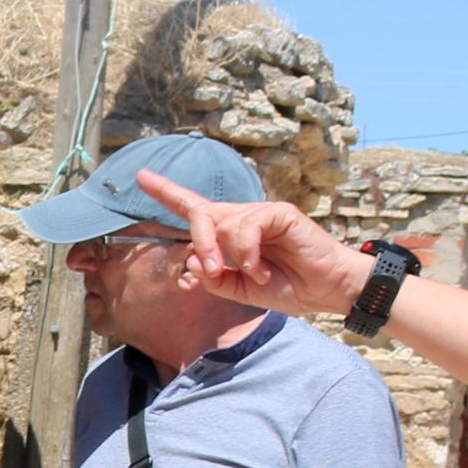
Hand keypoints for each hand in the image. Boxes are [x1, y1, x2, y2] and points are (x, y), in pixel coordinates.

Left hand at [136, 174, 379, 319]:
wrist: (326, 290)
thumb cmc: (288, 286)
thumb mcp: (240, 291)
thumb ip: (214, 280)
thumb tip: (191, 261)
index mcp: (229, 235)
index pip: (193, 208)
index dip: (166, 192)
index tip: (141, 176)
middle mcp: (241, 218)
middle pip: (200, 214)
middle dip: (198, 242)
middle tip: (209, 271)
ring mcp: (260, 213)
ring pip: (222, 223)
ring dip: (225, 254)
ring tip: (248, 275)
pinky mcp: (279, 213)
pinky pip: (247, 227)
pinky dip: (247, 252)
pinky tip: (259, 270)